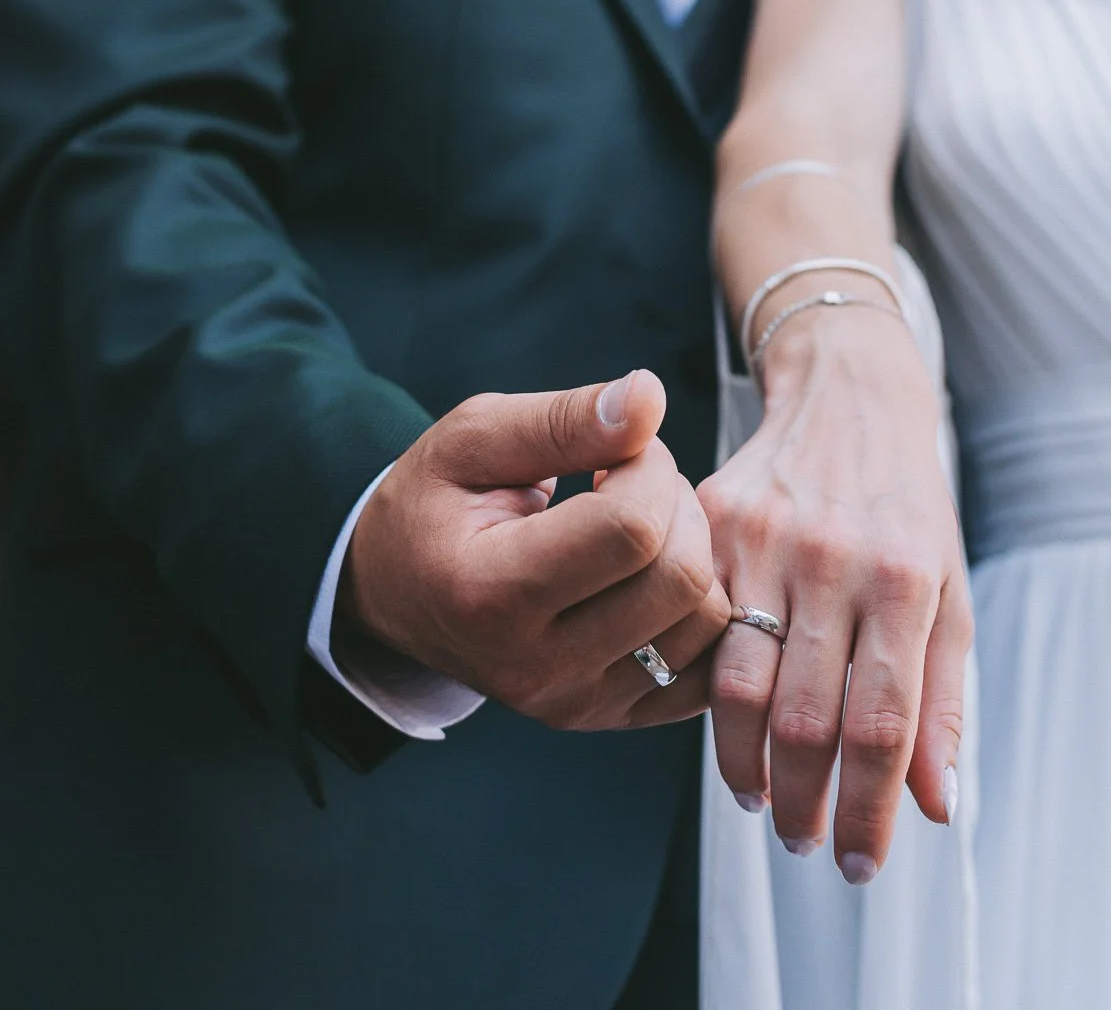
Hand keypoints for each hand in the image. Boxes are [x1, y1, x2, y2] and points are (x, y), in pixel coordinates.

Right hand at [340, 369, 730, 729]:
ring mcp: (578, 704)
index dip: (645, 465)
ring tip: (636, 526)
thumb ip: (563, 418)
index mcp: (491, 594)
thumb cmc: (434, 504)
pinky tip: (653, 571)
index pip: (630, 529)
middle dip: (676, 504)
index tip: (615, 448)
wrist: (397, 593)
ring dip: (693, 552)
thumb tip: (651, 398)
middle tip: (630, 480)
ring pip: (706, 621)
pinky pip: (707, 667)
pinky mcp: (609, 717)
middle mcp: (537, 668)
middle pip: (680, 578)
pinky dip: (699, 608)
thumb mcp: (472, 438)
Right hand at [698, 308, 971, 879]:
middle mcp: (832, 556)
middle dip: (802, 805)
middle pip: (804, 718)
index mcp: (904, 578)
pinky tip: (725, 722)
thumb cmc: (907, 506)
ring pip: (736, 686)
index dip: (870, 811)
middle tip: (803, 841)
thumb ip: (945, 699)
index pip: (883, 725)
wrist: (849, 393)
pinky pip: (695, 628)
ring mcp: (762, 534)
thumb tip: (937, 806)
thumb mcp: (949, 591)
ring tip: (760, 800)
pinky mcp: (710, 517)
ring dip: (745, 767)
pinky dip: (706, 692)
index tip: (861, 863)